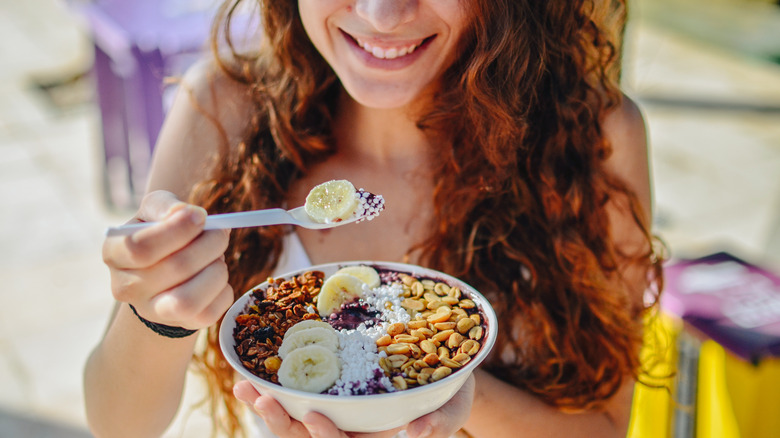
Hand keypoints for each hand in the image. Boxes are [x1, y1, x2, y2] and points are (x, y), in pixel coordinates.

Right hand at [102, 190, 232, 329]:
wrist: (164, 274)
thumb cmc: (160, 234)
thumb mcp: (154, 211)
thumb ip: (165, 205)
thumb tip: (187, 214)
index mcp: (114, 253)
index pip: (140, 248)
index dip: (178, 230)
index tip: (201, 216)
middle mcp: (126, 287)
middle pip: (176, 268)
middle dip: (209, 244)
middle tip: (220, 232)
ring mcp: (152, 311)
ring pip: (188, 300)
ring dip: (216, 271)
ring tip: (217, 258)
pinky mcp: (181, 324)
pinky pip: (210, 313)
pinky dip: (223, 290)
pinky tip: (216, 277)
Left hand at [233, 372, 474, 437]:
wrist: (443, 371)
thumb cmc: (451, 392)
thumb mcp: (453, 406)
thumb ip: (439, 423)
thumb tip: (416, 434)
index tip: (313, 416)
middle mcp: (350, 433)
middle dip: (283, 424)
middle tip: (261, 399)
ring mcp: (336, 417)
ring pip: (295, 424)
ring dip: (267, 409)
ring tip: (244, 387)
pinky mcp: (328, 396)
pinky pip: (295, 400)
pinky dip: (272, 391)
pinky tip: (248, 377)